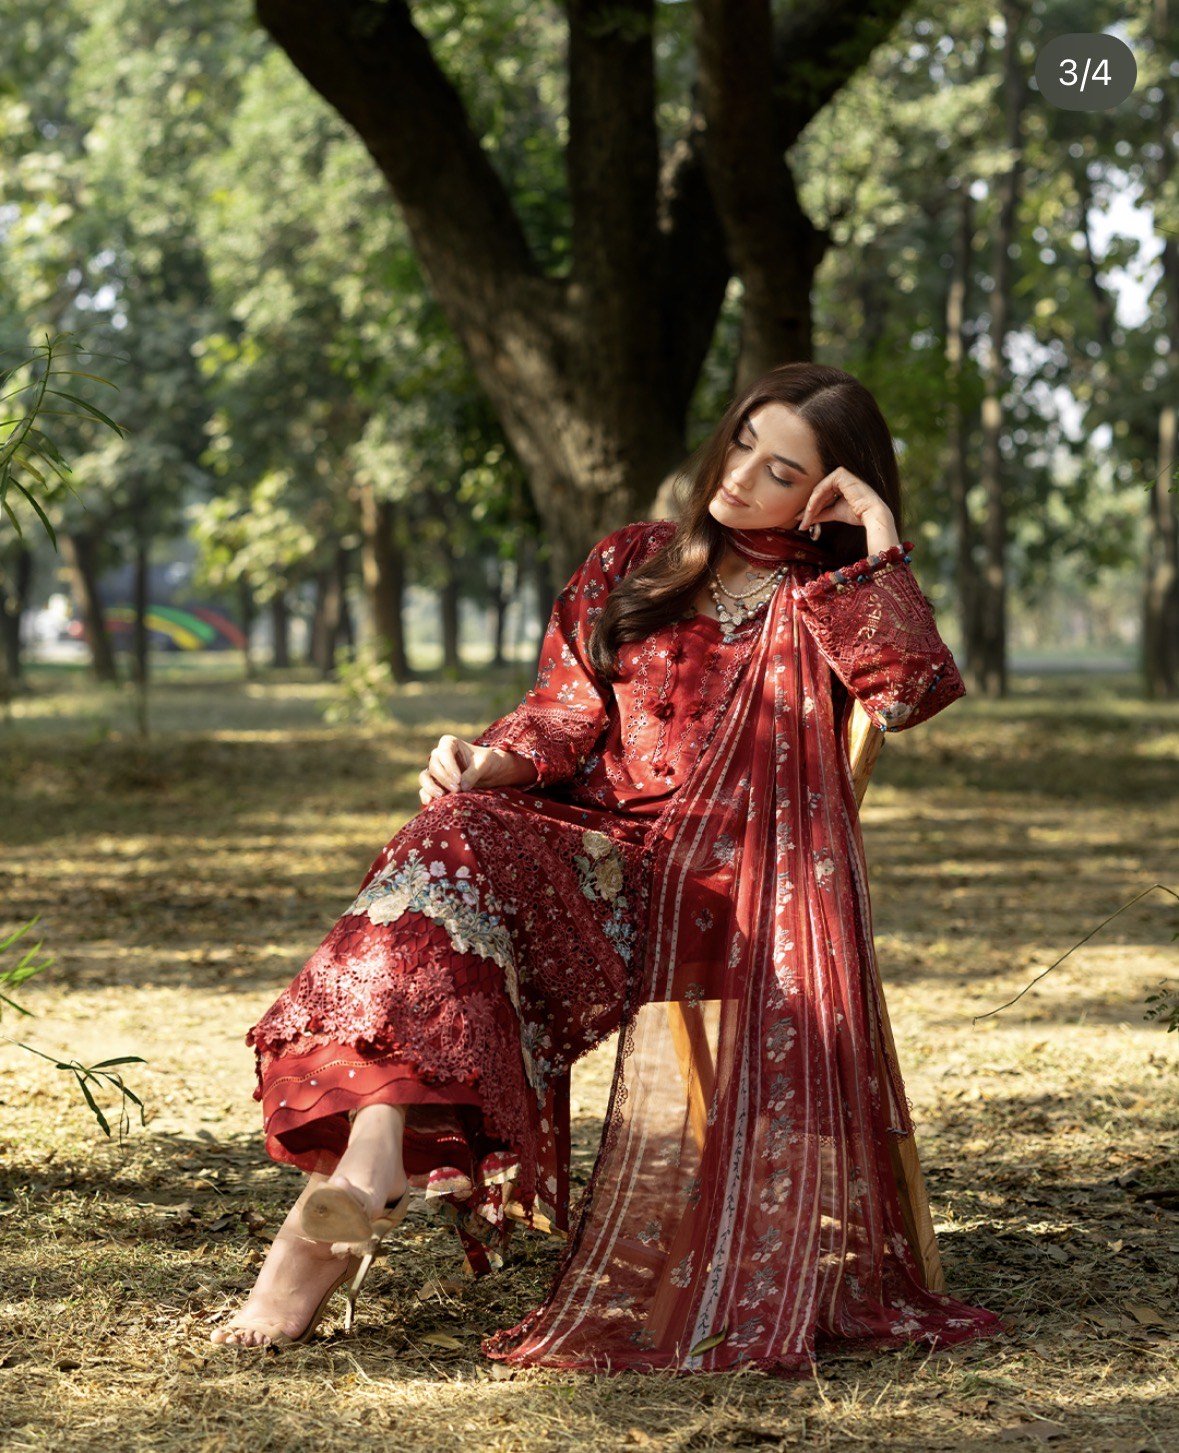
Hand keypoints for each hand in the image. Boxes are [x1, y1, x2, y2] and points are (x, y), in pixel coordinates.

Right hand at [418, 735, 535, 804]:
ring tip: (441, 796)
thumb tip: (462, 787)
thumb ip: (474, 773)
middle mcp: (439, 755)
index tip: (458, 779)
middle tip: (457, 789)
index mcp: (450, 744)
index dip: (448, 765)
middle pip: (434, 765)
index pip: (443, 752)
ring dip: (431, 786)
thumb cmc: (488, 762)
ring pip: (425, 776)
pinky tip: (430, 802)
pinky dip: (426, 795)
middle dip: (444, 778)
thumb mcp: (485, 763)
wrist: (491, 773)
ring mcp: (436, 770)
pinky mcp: (435, 784)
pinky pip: (424, 789)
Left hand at [794, 467, 894, 532]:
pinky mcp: (841, 474)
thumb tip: (804, 520)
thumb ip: (820, 514)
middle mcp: (840, 478)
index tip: (803, 522)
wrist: (871, 514)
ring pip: (818, 491)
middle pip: (818, 493)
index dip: (811, 509)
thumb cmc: (857, 514)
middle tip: (802, 523)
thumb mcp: (834, 513)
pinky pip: (822, 487)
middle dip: (809, 509)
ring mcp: (841, 474)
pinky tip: (811, 511)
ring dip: (810, 506)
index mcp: (840, 485)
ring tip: (806, 520)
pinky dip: (815, 500)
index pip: (821, 495)